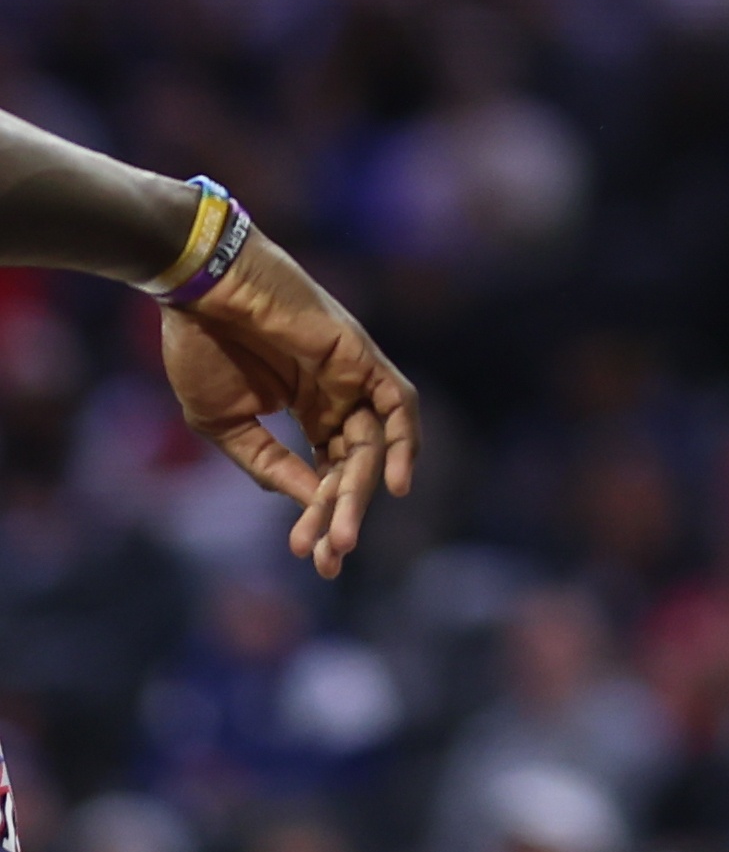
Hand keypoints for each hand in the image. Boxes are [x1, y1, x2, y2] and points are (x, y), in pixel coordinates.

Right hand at [158, 229, 419, 579]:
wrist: (200, 290)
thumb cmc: (201, 347)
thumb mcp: (226, 424)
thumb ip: (266, 463)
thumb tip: (303, 503)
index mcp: (306, 408)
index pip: (327, 471)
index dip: (320, 515)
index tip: (308, 558)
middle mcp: (336, 394)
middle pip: (353, 466)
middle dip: (341, 514)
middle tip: (329, 560)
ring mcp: (350, 374)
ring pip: (373, 444)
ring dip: (360, 493)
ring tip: (341, 536)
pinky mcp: (359, 355)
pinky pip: (398, 400)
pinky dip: (404, 439)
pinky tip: (395, 484)